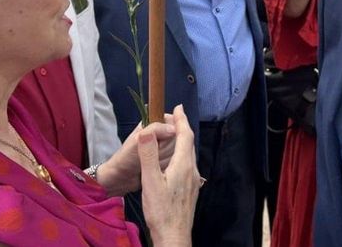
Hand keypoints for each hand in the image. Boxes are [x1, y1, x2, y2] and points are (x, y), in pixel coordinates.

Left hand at [97, 113, 178, 196]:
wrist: (121, 178)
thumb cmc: (126, 157)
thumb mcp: (138, 140)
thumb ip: (155, 130)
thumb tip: (174, 128)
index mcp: (154, 123)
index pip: (174, 121)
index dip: (171, 132)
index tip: (162, 141)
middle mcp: (161, 134)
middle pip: (178, 138)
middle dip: (166, 149)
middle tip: (153, 153)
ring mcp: (164, 148)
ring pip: (178, 151)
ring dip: (165, 158)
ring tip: (152, 161)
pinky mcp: (166, 160)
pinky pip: (175, 161)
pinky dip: (167, 166)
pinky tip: (157, 168)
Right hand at [139, 105, 198, 245]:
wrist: (174, 236)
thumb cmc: (161, 209)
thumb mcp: (150, 181)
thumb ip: (149, 155)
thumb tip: (147, 131)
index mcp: (183, 164)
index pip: (186, 135)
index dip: (181, 119)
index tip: (177, 107)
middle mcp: (192, 170)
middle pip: (190, 143)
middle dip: (182, 128)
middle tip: (172, 117)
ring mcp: (193, 181)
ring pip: (190, 154)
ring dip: (182, 141)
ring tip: (172, 135)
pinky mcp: (191, 190)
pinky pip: (188, 164)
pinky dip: (182, 154)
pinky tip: (174, 161)